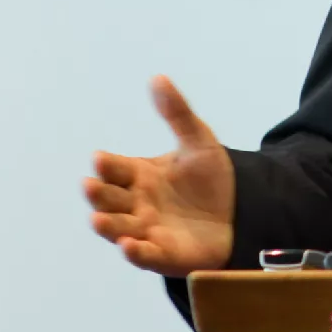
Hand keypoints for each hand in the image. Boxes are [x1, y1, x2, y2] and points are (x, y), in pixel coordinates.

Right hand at [84, 75, 236, 275]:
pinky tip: (128, 245)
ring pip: (119, 228)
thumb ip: (177, 112)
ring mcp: (147, 229)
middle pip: (111, 199)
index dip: (107, 165)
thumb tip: (158, 77)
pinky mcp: (163, 253)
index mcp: (139, 175)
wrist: (241, 209)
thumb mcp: (198, 140)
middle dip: (99, 193)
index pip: (115, 169)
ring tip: (97, 218)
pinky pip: (145, 254)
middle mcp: (136, 203)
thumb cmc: (211, 176)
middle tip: (90, 185)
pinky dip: (135, 252)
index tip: (100, 158)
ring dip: (107, 224)